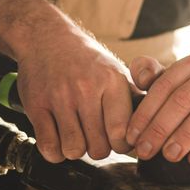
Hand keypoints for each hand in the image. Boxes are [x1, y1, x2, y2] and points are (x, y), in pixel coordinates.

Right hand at [13, 21, 135, 161]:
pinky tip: (59, 138)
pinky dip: (55, 151)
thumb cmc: (86, 60)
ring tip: (77, 136)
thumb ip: (134, 97)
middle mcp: (86, 88)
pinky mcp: (36, 105)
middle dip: (98, 149)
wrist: (46, 38)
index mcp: (112, 80)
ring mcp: (60, 97)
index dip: (121, 145)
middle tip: (94, 137)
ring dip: (75, 149)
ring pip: (73, 150)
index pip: (122, 133)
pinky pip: (49, 147)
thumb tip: (153, 122)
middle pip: (98, 147)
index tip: (117, 141)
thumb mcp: (116, 70)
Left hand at [124, 52, 189, 165]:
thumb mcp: (176, 90)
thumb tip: (138, 74)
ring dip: (186, 134)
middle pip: (186, 96)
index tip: (132, 136)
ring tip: (170, 156)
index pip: (167, 82)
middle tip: (146, 150)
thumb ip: (154, 78)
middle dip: (162, 126)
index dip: (146, 110)